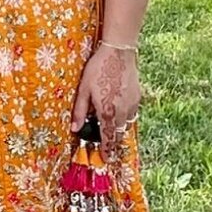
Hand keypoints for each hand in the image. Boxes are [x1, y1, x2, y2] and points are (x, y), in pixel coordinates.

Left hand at [71, 44, 140, 160]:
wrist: (119, 52)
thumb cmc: (97, 68)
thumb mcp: (83, 90)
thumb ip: (79, 111)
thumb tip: (74, 129)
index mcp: (107, 112)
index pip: (108, 138)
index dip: (107, 150)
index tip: (106, 159)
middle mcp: (122, 111)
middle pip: (119, 134)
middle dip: (113, 143)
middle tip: (107, 148)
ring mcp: (132, 104)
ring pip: (127, 125)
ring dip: (119, 130)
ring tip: (110, 130)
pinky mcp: (137, 97)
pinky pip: (131, 114)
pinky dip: (124, 118)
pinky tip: (116, 112)